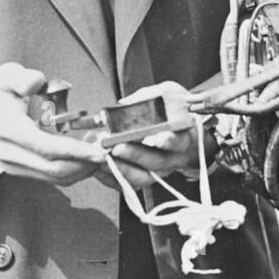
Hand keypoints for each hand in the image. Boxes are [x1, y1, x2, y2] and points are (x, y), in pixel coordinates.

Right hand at [0, 63, 106, 184]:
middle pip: (53, 169)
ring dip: (82, 169)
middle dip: (85, 164)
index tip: (98, 150)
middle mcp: (9, 153)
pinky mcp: (19, 170)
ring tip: (102, 152)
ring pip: (54, 177)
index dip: (74, 151)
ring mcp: (13, 165)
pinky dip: (72, 170)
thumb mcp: (5, 75)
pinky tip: (87, 156)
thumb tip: (36, 81)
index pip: (45, 147)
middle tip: (109, 151)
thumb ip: (21, 77)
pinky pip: (50, 177)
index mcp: (6, 128)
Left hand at [100, 81, 215, 189]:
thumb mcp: (168, 94)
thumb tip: (126, 104)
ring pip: (142, 177)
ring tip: (102, 158)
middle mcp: (172, 158)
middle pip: (157, 162)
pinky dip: (110, 178)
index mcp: (182, 136)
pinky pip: (127, 184)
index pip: (179, 142)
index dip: (169, 141)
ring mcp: (159, 171)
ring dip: (120, 169)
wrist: (178, 130)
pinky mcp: (143, 177)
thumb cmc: (173, 111)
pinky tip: (97, 168)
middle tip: (116, 147)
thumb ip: (149, 97)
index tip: (158, 139)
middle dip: (135, 156)